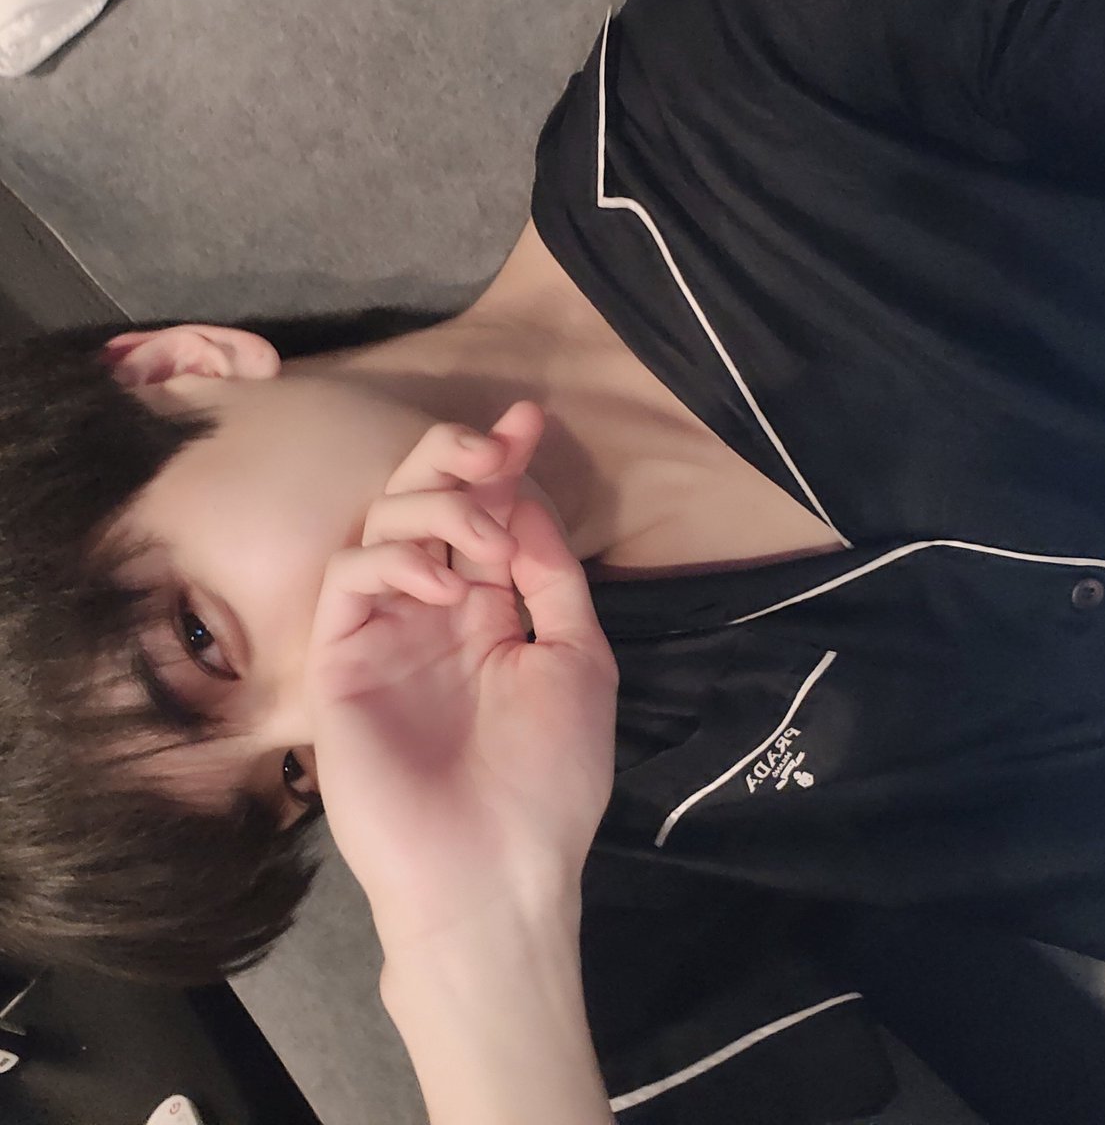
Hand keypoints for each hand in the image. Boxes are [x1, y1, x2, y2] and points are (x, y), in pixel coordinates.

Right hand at [306, 402, 617, 951]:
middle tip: (493, 447)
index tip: (531, 417)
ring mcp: (385, 630)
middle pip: (425, 499)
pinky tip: (444, 588)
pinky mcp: (341, 657)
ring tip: (482, 548)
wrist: (493, 872)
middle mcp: (435, 608)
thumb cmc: (548, 776)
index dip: (505, 462)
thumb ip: (550, 576)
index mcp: (492, 609)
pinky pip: (350, 575)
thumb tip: (523, 502)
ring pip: (383, 521)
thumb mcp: (577, 659)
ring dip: (437, 507)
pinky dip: (395, 558)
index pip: (488, 514)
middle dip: (457, 457)